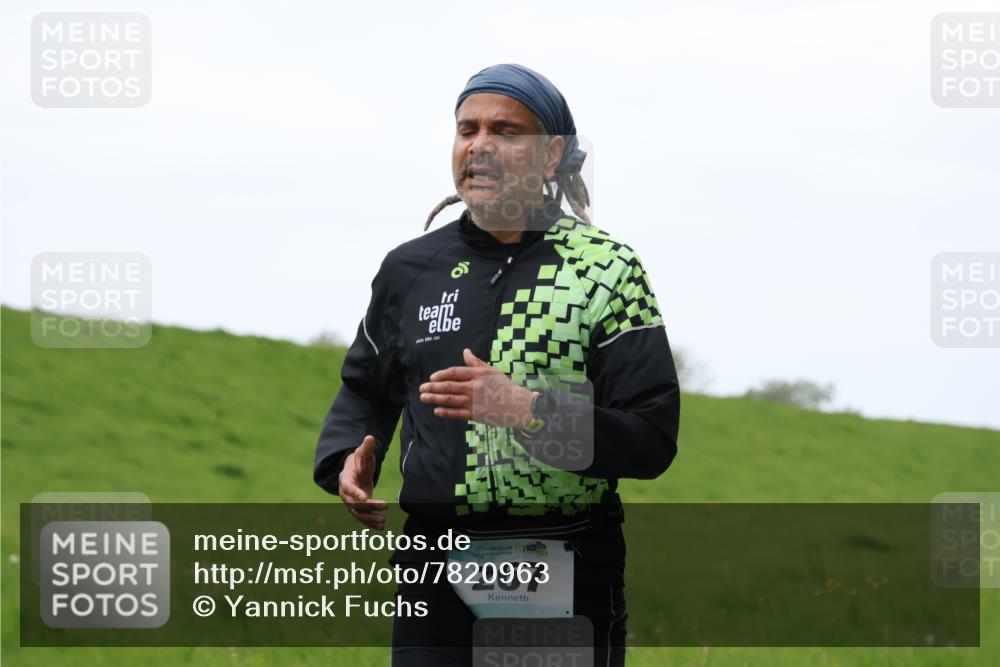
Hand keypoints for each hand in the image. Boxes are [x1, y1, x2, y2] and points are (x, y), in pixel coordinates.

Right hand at [338, 435, 386, 529]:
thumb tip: (370, 437)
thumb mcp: (363, 453)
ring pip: (358, 514)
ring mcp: (350, 503)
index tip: (365, 498)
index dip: (356, 493)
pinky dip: (370, 524)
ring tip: (384, 522)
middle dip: (369, 507)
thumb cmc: (359, 461)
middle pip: (354, 503)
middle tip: (386, 506)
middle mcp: (345, 494)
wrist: (355, 471)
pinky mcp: (358, 508)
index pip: (348, 488)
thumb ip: (366, 448)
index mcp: (345, 479)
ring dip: (370, 519)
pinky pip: (362, 518)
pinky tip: (382, 528)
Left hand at [419, 348, 534, 428]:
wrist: (518, 405)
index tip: (432, 378)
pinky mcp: (475, 414)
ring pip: (449, 399)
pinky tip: (436, 410)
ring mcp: (473, 401)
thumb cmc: (505, 387)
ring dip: (434, 398)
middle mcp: (473, 387)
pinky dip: (446, 412)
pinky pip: (457, 413)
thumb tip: (465, 351)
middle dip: (433, 387)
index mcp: (477, 375)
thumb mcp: (491, 371)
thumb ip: (476, 362)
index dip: (441, 375)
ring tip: (423, 397)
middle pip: (448, 386)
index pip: (455, 373)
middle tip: (422, 388)